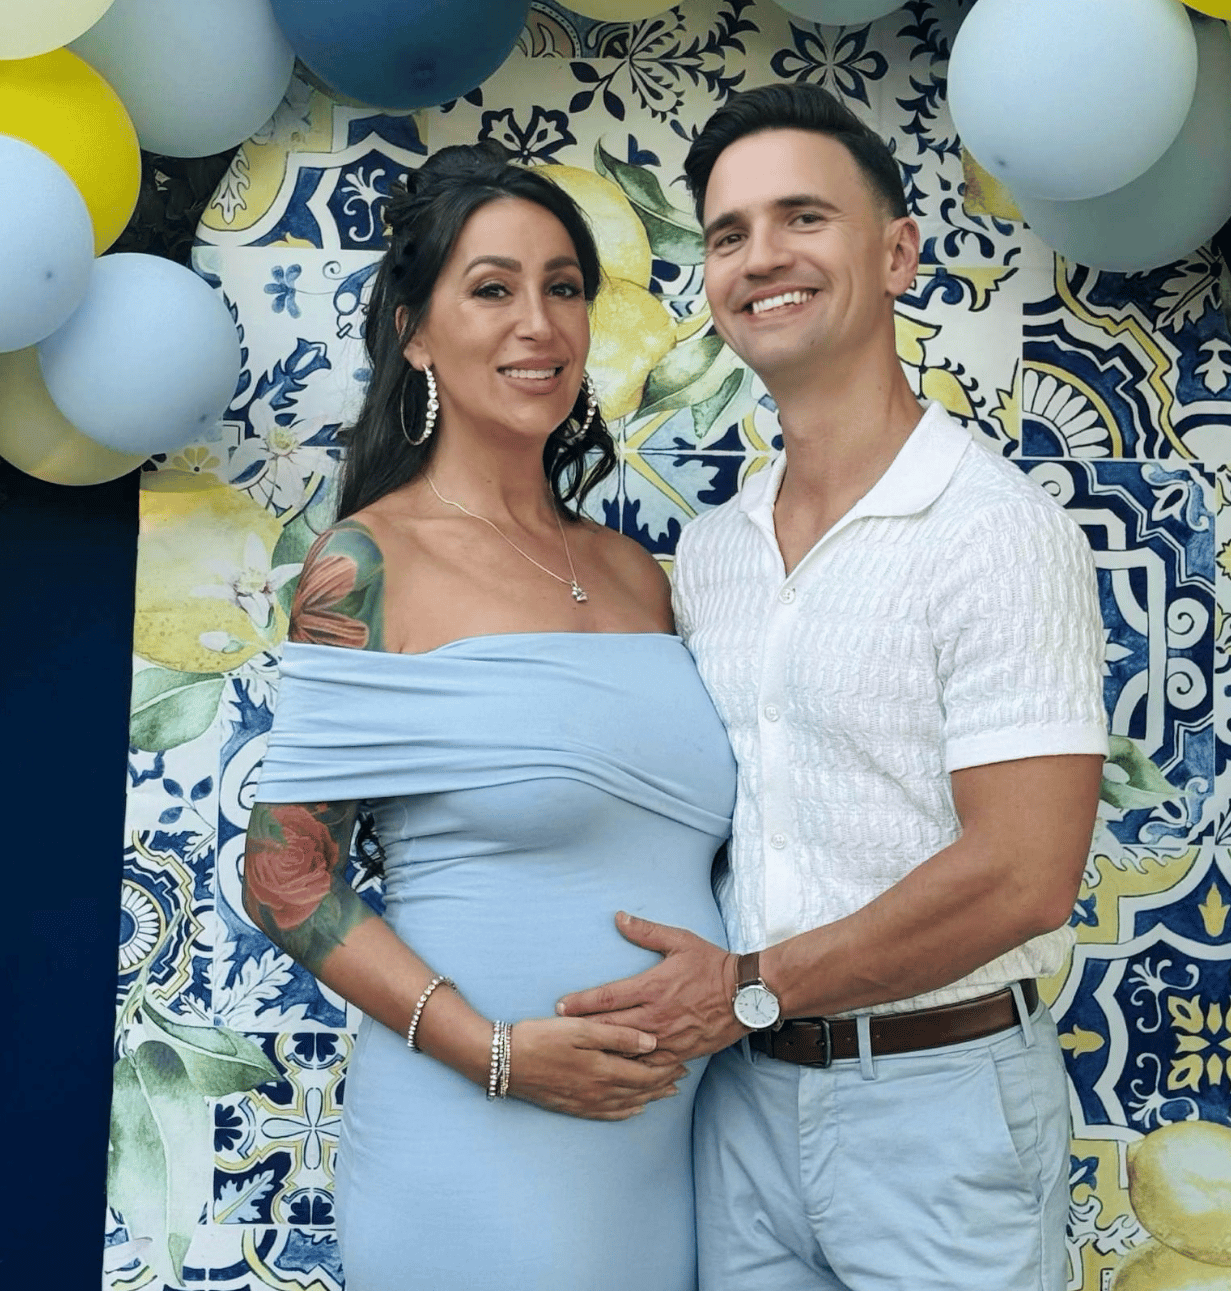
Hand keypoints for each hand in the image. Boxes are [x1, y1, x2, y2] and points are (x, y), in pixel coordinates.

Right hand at [506, 1016, 686, 1120]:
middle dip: (664, 1082)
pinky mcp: (572, 1107)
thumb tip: (652, 1044)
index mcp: (604, 1071)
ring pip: (628, 1104)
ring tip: (667, 1090)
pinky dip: (627, 1112)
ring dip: (650, 1097)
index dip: (667, 1068)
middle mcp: (599, 1092)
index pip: (647, 1074)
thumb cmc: (542, 1037)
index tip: (683, 1059)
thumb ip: (618, 1036)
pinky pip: (608, 1115)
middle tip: (683, 1074)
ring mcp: (585, 1103)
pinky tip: (633, 1109)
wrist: (505, 1062)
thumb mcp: (582, 1029)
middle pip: (641, 1091)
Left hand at [554, 912, 744, 1062]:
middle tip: (558, 1033)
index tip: (560, 1006)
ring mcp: (667, 1039)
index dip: (580, 1003)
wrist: (746, 994)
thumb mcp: (680, 941)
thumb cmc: (712, 965)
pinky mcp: (679, 1054)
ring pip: (626, 1051)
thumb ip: (646, 931)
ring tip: (578, 1054)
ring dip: (602, 1052)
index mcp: (652, 987)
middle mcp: (656, 1016)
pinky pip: (649, 1067)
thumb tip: (619, 917)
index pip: (607, 998)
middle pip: (609, 1028)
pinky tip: (615, 1072)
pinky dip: (630, 1069)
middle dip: (581, 1030)